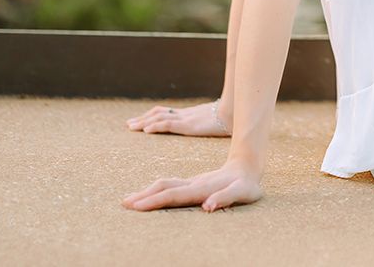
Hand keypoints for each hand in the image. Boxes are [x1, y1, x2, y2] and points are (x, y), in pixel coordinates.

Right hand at [121, 162, 262, 212]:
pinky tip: (150, 195)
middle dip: (144, 196)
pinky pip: (170, 186)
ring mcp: (192, 182)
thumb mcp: (243, 192)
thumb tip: (207, 207)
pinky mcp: (193, 183)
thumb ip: (225, 198)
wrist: (248, 165)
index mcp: (202, 188)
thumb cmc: (247, 184)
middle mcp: (194, 184)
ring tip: (130, 200)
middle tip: (124, 204)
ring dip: (147, 192)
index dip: (155, 201)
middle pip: (164, 188)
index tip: (137, 206)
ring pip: (165, 185)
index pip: (174, 195)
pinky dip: (156, 191)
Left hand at [126, 99, 230, 136]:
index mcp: (191, 115)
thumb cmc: (233, 118)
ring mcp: (187, 119)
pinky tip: (146, 130)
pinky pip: (169, 124)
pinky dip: (156, 126)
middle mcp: (186, 115)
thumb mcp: (218, 121)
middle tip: (129, 124)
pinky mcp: (189, 125)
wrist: (239, 112)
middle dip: (143, 118)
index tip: (142, 121)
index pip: (167, 112)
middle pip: (159, 113)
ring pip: (160, 118)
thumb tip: (215, 126)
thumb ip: (212, 124)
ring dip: (144, 122)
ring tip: (132, 127)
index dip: (153, 116)